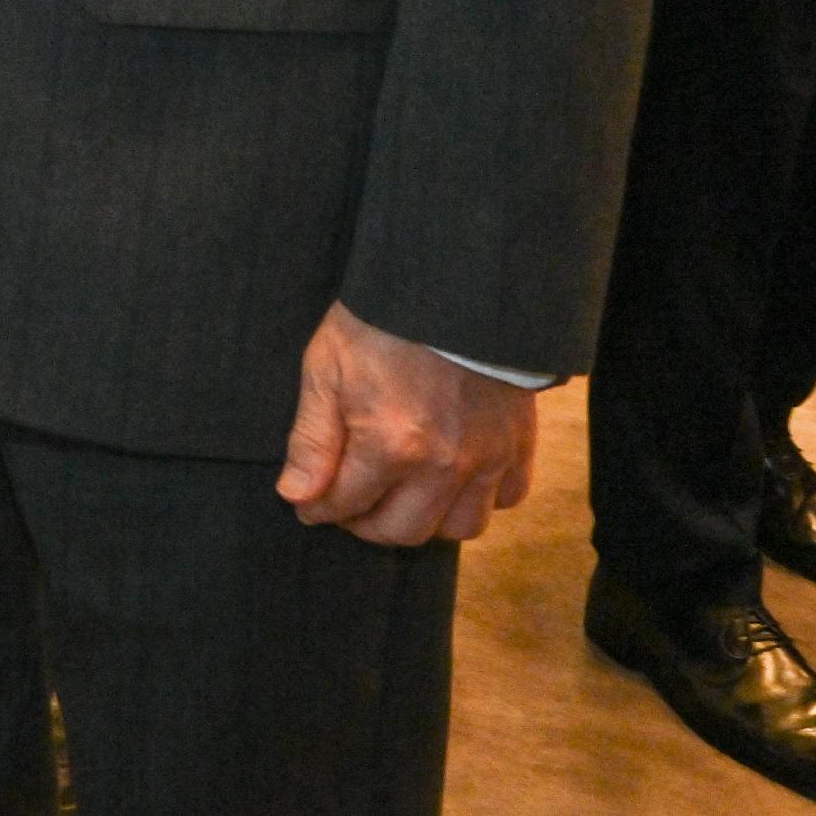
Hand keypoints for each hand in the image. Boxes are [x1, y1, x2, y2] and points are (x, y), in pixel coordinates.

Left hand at [275, 302, 537, 545]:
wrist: (453, 285)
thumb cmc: (380, 322)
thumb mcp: (325, 369)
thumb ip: (312, 439)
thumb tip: (296, 495)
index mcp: (390, 445)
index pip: (346, 504)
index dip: (319, 509)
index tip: (308, 505)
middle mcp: (442, 464)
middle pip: (403, 530)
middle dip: (366, 524)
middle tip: (348, 503)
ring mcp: (486, 458)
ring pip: (460, 528)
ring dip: (425, 520)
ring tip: (399, 495)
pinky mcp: (519, 444)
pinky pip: (506, 498)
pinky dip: (480, 499)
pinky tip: (453, 480)